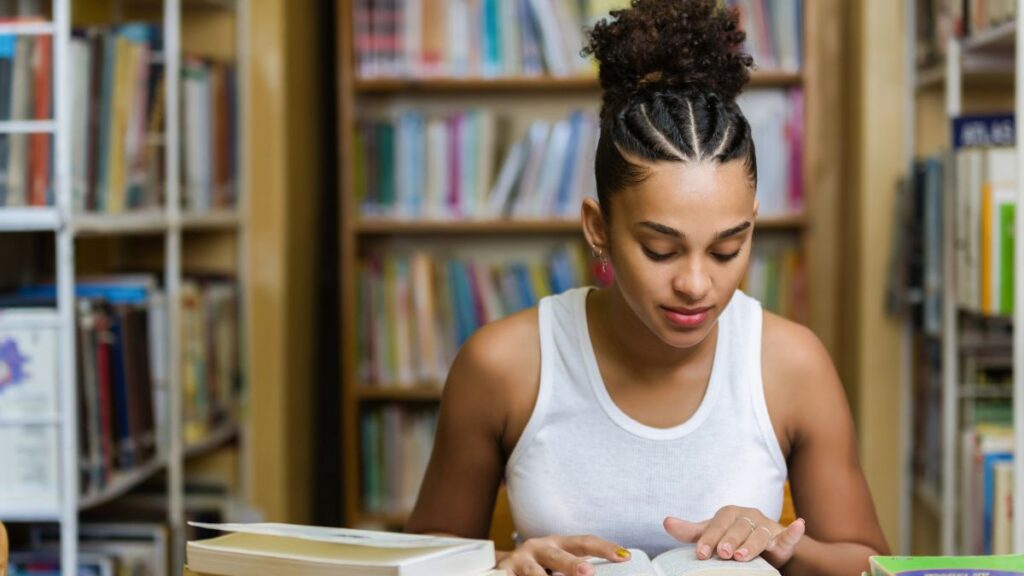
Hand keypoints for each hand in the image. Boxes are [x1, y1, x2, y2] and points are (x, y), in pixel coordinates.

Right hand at [495, 534, 631, 575]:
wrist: (497, 566)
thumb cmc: (537, 567)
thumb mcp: (556, 563)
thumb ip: (577, 566)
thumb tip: (610, 568)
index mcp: (557, 544)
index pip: (584, 543)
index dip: (604, 548)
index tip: (624, 556)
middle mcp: (538, 548)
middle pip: (557, 556)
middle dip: (572, 565)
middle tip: (588, 572)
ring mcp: (518, 561)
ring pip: (532, 573)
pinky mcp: (502, 573)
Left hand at [662, 505, 804, 566]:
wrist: (762, 547)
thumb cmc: (731, 538)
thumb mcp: (711, 536)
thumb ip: (690, 532)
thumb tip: (666, 522)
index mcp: (729, 514)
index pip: (717, 524)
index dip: (708, 538)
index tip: (700, 554)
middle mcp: (748, 516)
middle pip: (738, 527)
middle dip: (729, 540)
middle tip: (722, 555)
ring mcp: (766, 525)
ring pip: (760, 533)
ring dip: (752, 543)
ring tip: (742, 557)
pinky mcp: (782, 537)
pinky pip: (789, 533)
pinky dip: (793, 530)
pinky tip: (798, 524)